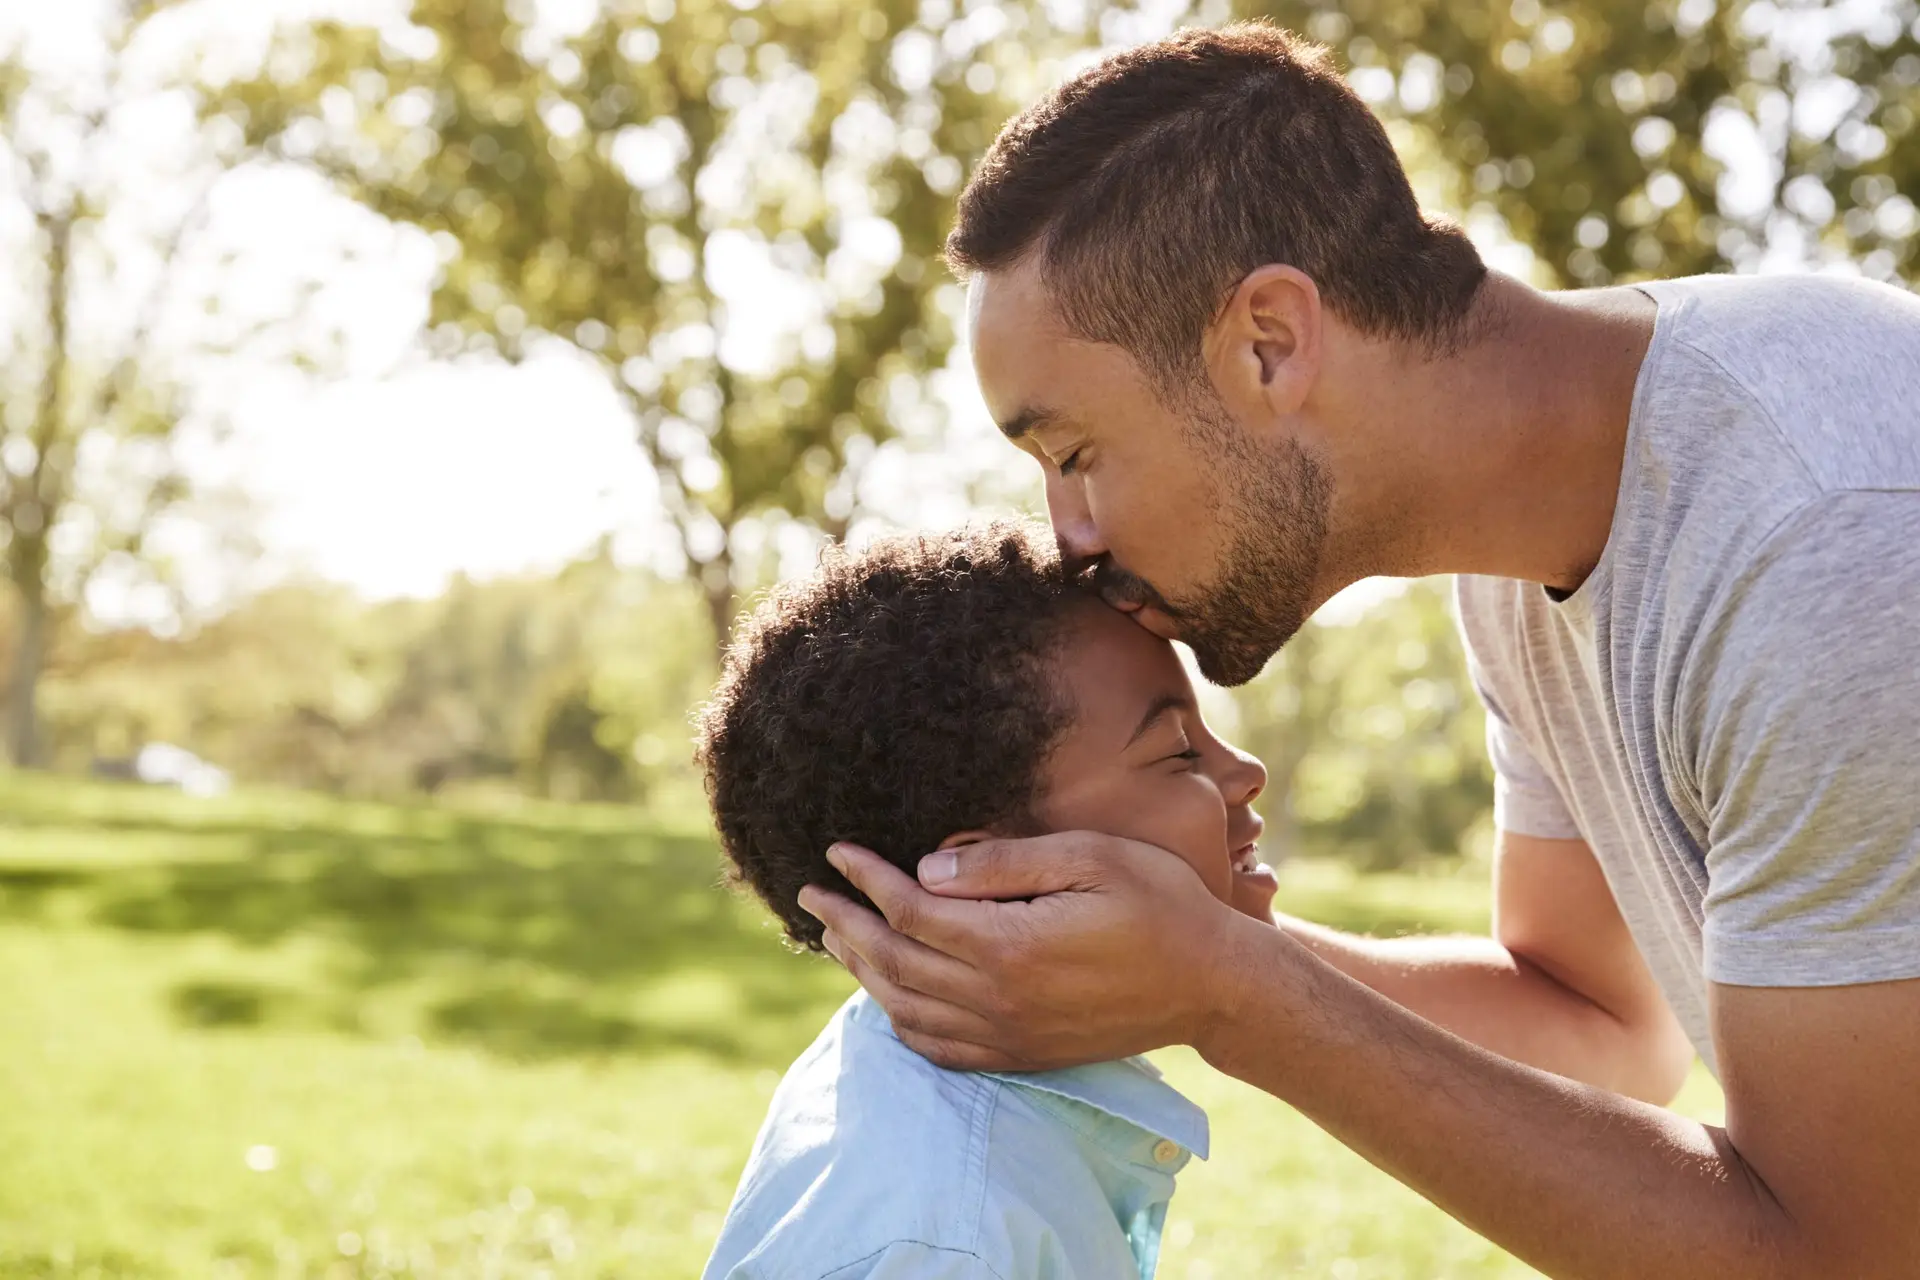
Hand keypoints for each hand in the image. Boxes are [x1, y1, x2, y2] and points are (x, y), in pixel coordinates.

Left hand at [796, 831, 1254, 1070]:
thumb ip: (1005, 861)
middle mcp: (999, 999)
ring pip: (907, 1009)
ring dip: (862, 972)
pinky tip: (888, 996)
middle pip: (894, 963)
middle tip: (809, 895)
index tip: (837, 850)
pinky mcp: (1022, 1055)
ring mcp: (1008, 1035)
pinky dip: (900, 1021)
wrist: (1212, 984)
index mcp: (1010, 945)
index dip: (867, 878)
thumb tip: (929, 865)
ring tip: (835, 937)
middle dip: (845, 925)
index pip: (911, 911)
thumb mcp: (1090, 856)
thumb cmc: (1160, 903)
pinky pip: (939, 1047)